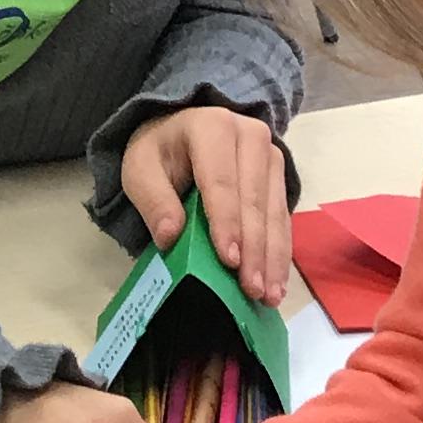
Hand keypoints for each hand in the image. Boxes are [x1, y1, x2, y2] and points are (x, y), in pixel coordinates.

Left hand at [120, 106, 291, 301]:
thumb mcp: (141, 169)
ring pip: (273, 212)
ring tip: (268, 295)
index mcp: (211, 127)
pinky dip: (279, 252)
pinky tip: (277, 282)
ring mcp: (269, 153)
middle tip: (251, 289)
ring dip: (272, 257)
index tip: (230, 261)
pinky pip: (282, 217)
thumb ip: (153, 199)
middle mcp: (249, 134)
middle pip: (253, 200)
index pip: (220, 181)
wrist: (181, 130)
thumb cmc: (160, 152)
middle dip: (254, 249)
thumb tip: (169, 236)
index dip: (227, 223)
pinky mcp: (278, 174)